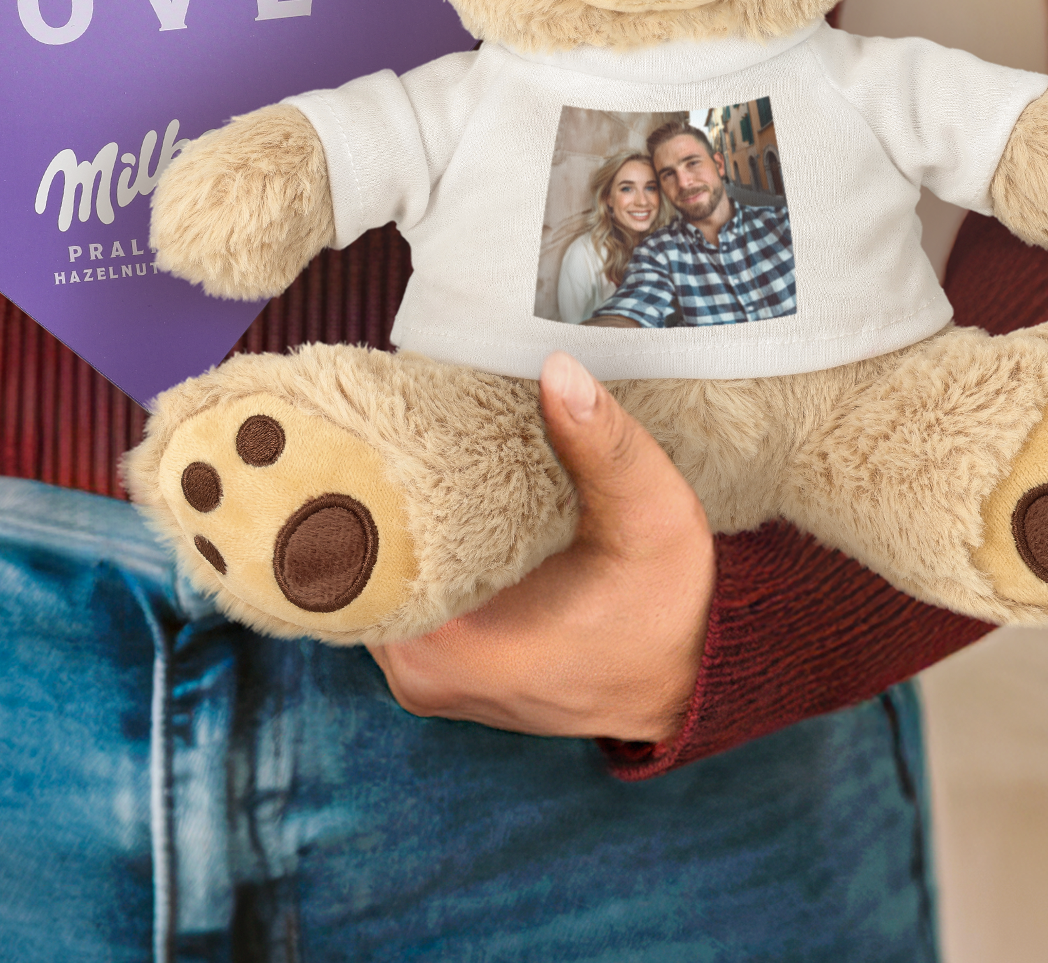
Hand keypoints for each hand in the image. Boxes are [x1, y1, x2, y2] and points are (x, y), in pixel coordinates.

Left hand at [371, 352, 713, 741]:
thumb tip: (557, 370)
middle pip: (351, 566)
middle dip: (366, 491)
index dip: (351, 485)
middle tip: (380, 416)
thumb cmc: (671, 607)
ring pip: (369, 581)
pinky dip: (405, 548)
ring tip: (397, 444)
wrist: (696, 677)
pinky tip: (421, 495)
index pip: (351, 558)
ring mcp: (425, 677)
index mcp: (448, 649)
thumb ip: (600, 445)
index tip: (363, 423)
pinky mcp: (442, 669)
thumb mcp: (650, 515)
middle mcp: (419, 673)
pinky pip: (396, 597)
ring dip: (385, 519)